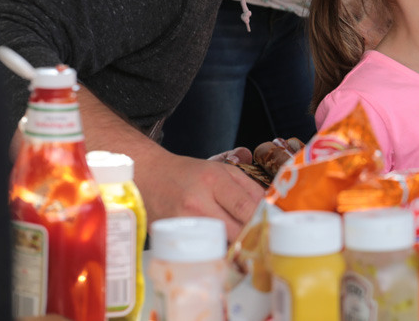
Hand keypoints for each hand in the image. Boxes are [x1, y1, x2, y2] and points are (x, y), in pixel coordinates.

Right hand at [139, 148, 263, 241]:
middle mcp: (197, 202)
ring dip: (233, 244)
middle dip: (250, 235)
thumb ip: (248, 186)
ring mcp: (183, 222)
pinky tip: (219, 245)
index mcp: (213, 180)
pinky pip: (201, 248)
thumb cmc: (188, 173)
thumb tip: (269, 206)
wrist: (149, 176)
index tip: (270, 224)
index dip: (261, 219)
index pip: (245, 206)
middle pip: (234, 230)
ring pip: (219, 243)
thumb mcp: (221, 169)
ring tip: (241, 242)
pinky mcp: (171, 236)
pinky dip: (213, 248)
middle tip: (259, 237)